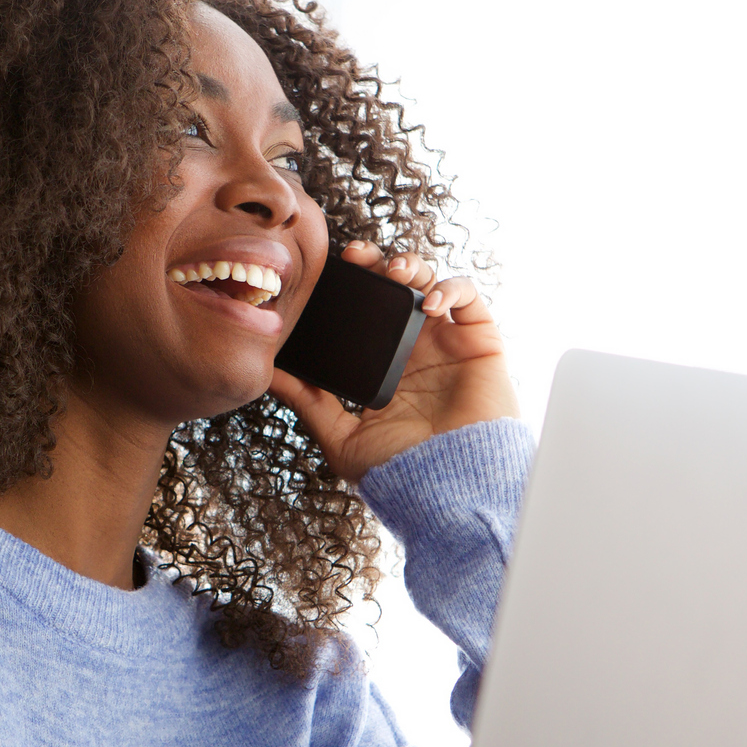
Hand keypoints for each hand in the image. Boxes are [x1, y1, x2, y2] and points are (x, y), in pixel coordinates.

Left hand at [270, 242, 518, 482]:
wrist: (447, 488)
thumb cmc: (402, 472)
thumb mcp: (340, 435)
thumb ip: (307, 401)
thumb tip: (267, 374)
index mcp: (385, 366)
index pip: (366, 313)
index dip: (351, 288)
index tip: (327, 273)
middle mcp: (416, 349)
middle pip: (396, 288)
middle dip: (376, 264)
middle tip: (357, 258)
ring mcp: (448, 342)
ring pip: (430, 283)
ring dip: (411, 266)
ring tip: (395, 272)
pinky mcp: (479, 341)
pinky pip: (469, 297)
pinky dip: (450, 287)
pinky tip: (430, 301)